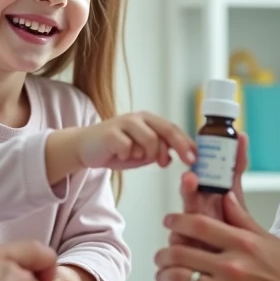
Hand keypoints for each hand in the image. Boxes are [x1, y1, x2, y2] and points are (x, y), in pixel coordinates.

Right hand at [45, 112, 196, 183]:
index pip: (173, 129)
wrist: (85, 147)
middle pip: (166, 130)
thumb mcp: (142, 152)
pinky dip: (127, 156)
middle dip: (177, 147)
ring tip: (133, 156)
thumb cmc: (117, 149)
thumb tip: (178, 156)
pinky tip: (118, 154)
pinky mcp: (110, 132)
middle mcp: (139, 118)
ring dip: (145, 155)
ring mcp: (124, 123)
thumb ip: (160, 152)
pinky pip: (128, 148)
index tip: (194, 159)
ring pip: (149, 141)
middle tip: (179, 162)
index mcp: (149, 121)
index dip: (186, 143)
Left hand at [161, 132, 249, 280]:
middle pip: (181, 253)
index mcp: (242, 243)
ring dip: (166, 277)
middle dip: (164, 253)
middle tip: (161, 255)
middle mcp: (233, 267)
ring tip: (164, 275)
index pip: (196, 225)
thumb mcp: (268, 238)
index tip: (168, 221)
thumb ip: (241, 218)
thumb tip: (224, 197)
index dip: (175, 221)